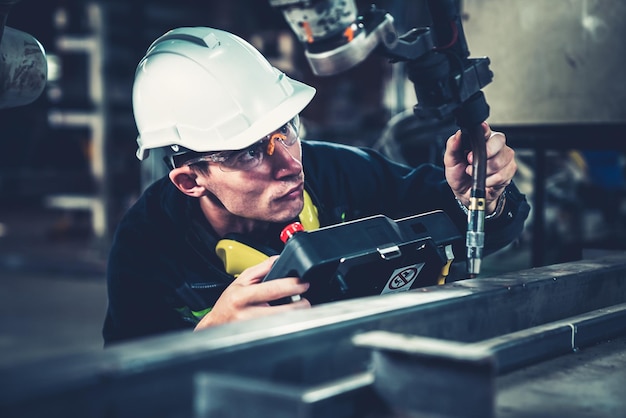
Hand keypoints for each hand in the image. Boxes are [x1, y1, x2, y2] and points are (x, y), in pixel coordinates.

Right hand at [194, 256, 310, 330]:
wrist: (216, 323)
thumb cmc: (228, 301)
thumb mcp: (241, 280)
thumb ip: (262, 268)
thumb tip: (279, 259)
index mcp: (242, 296)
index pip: (271, 290)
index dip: (291, 286)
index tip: (303, 284)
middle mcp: (247, 315)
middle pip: (282, 312)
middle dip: (300, 305)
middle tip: (305, 300)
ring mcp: (253, 329)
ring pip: (282, 324)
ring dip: (295, 316)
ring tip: (297, 308)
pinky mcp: (259, 338)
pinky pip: (278, 331)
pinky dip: (287, 324)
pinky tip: (286, 319)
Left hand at [443, 122, 516, 213]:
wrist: (466, 193)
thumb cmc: (459, 174)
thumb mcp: (450, 161)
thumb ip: (452, 146)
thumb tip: (458, 135)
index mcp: (482, 138)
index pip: (486, 129)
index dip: (484, 132)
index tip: (481, 136)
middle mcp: (496, 145)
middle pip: (498, 143)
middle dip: (483, 156)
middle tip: (470, 162)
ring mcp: (505, 158)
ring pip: (499, 162)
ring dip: (484, 172)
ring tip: (476, 174)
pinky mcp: (509, 171)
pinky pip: (502, 175)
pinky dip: (490, 181)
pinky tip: (485, 181)